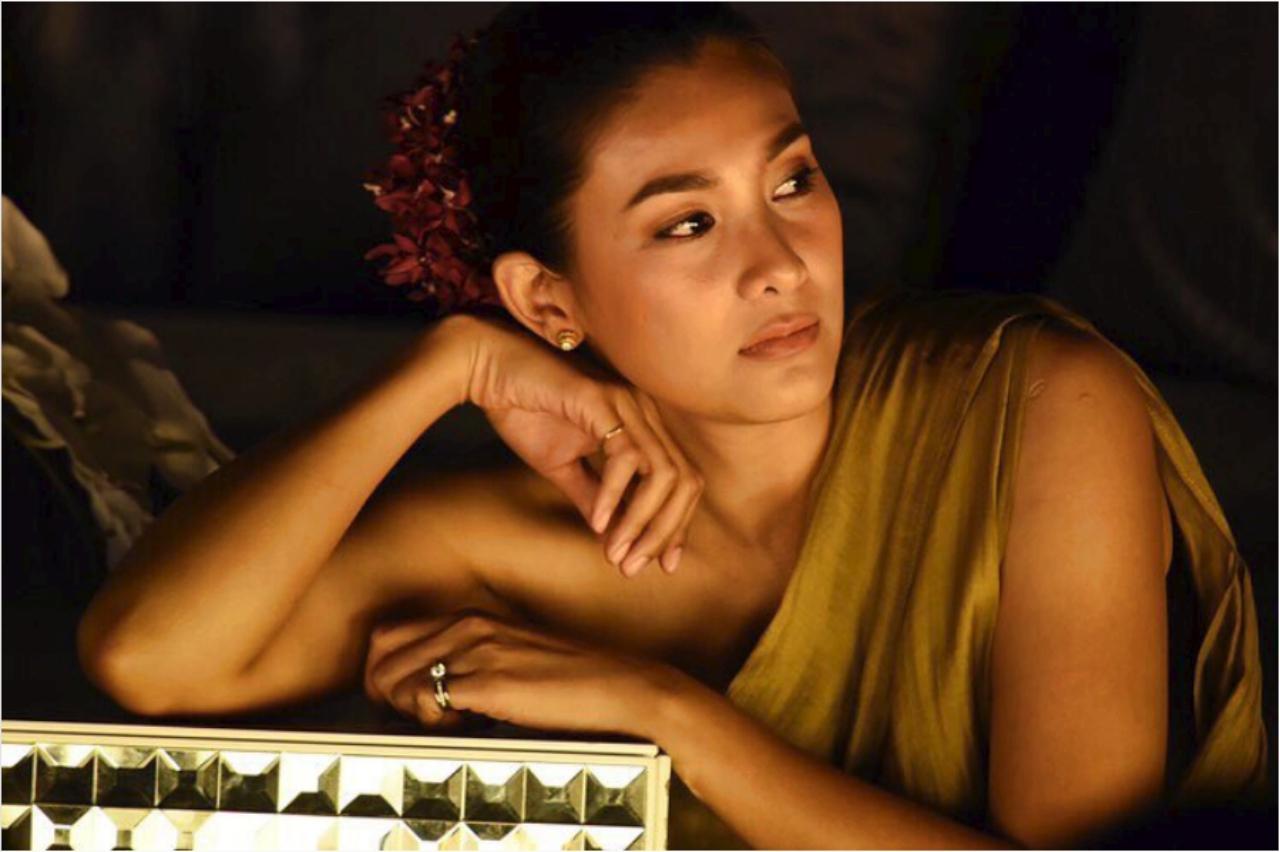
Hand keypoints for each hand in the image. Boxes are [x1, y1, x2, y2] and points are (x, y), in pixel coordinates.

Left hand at [363, 610, 666, 736]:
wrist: (618, 687)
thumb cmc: (570, 682)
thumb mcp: (510, 658)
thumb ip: (471, 663)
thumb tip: (430, 693)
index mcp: (472, 617)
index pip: (387, 634)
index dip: (382, 672)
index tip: (402, 702)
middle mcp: (468, 625)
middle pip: (380, 654)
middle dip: (385, 694)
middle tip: (418, 717)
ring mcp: (477, 650)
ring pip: (396, 678)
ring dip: (410, 710)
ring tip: (450, 722)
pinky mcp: (489, 680)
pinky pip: (426, 699)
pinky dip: (433, 722)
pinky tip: (467, 726)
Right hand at [461, 316, 703, 576]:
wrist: (488, 370)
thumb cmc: (525, 410)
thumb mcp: (564, 467)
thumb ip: (593, 497)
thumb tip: (613, 537)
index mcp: (642, 425)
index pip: (682, 481)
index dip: (677, 525)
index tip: (664, 565)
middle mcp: (644, 412)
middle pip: (684, 482)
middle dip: (664, 532)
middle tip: (634, 568)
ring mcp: (626, 403)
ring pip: (663, 474)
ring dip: (641, 521)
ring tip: (617, 553)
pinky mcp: (602, 400)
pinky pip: (625, 457)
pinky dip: (614, 495)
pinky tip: (596, 523)